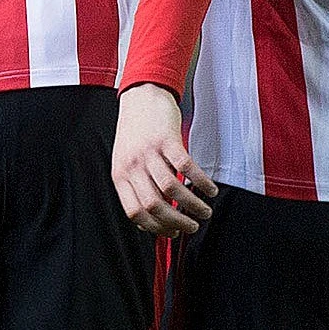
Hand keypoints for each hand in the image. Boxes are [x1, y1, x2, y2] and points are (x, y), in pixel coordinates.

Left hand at [111, 84, 217, 235]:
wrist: (140, 96)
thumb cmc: (135, 133)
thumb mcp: (127, 162)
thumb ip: (136, 188)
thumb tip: (151, 221)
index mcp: (119, 175)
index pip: (135, 212)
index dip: (156, 228)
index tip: (172, 232)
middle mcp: (132, 165)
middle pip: (154, 205)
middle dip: (177, 222)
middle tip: (192, 227)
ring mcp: (149, 151)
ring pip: (171, 188)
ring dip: (192, 205)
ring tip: (204, 211)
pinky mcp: (167, 139)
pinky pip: (186, 167)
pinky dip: (201, 182)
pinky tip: (209, 189)